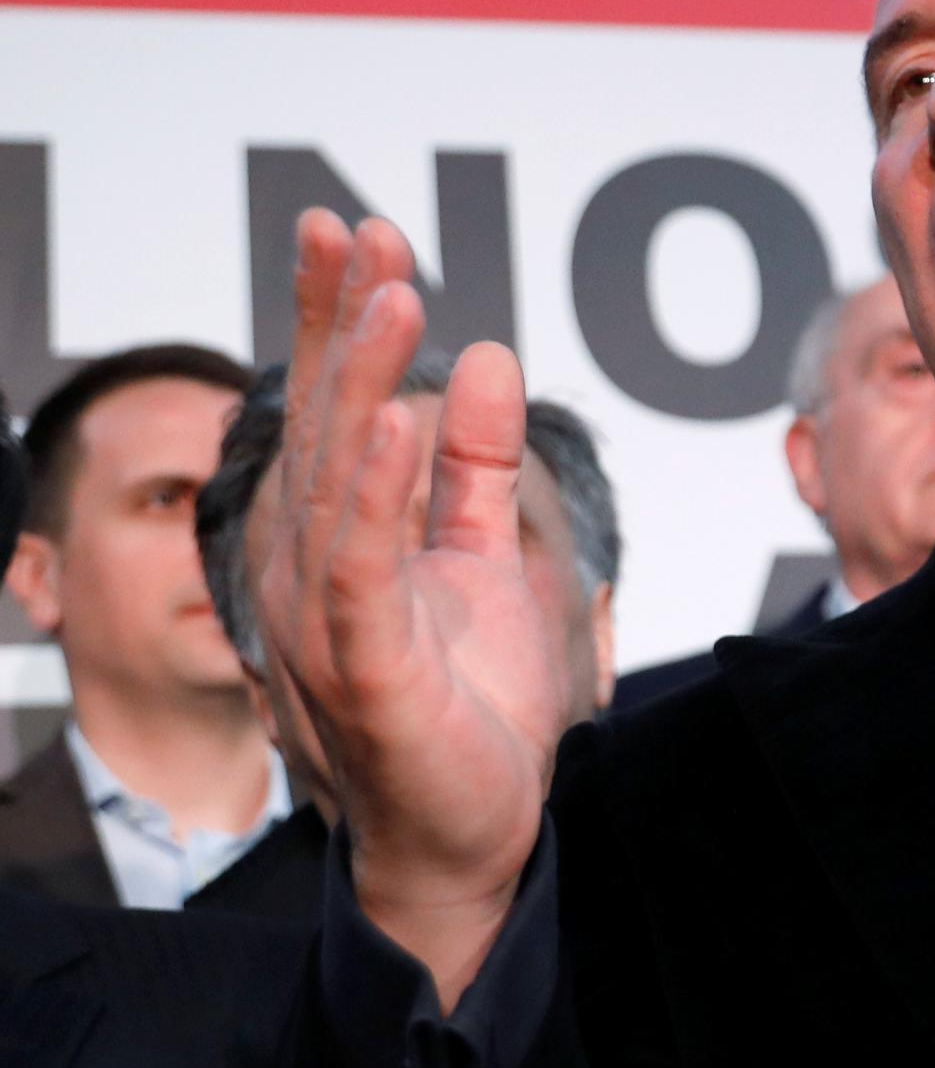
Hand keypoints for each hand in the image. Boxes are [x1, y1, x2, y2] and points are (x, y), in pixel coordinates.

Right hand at [261, 211, 565, 1004]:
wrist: (476, 839)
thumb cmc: (470, 706)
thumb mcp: (488, 561)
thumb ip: (483, 470)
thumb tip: (491, 359)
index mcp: (337, 540)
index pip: (333, 409)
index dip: (341, 320)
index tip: (363, 232)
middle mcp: (311, 572)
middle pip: (319, 426)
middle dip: (339, 324)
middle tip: (360, 228)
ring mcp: (327, 623)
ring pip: (332, 485)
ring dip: (361, 386)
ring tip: (396, 299)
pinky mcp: (364, 674)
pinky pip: (360, 572)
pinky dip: (375, 496)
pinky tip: (398, 423)